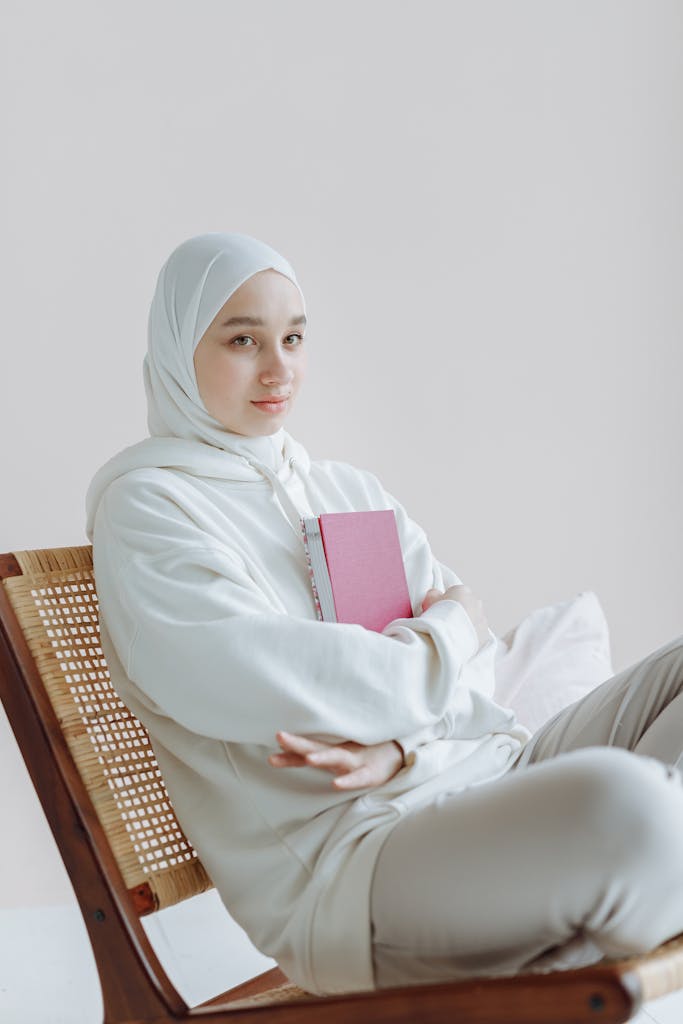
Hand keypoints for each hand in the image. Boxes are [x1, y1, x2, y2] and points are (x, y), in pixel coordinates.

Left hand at [268, 731, 403, 789]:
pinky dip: (348, 780)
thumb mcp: (343, 754)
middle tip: (280, 736)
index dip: (290, 749)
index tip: (271, 745)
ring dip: (323, 757)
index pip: (308, 748)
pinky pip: (358, 778)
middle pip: (317, 747)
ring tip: (309, 758)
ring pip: (338, 758)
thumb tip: (291, 754)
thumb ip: (321, 754)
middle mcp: (343, 753)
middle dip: (298, 743)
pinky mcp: (372, 773)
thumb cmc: (369, 755)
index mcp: (334, 750)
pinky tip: (336, 784)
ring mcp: (358, 761)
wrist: (403, 753)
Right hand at [421, 584, 489, 649]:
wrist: (448, 638)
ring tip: (454, 632)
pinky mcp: (485, 633)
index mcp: (462, 590)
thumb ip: (434, 594)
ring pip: (474, 618)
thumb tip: (435, 595)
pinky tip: (460, 640)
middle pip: (467, 604)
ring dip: (466, 623)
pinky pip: (478, 632)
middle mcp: (476, 602)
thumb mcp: (429, 600)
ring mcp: (482, 617)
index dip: (446, 602)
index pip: (456, 593)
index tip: (440, 610)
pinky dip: (471, 635)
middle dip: (459, 611)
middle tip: (447, 621)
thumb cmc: (439, 617)